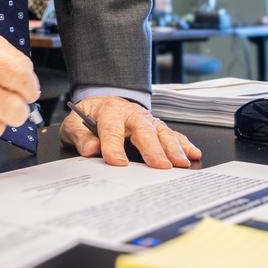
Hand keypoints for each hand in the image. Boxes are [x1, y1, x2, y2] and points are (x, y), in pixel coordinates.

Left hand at [60, 96, 200, 168]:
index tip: (117, 163)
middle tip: (160, 166)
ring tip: (181, 163)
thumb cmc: (90, 116)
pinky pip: (172, 134)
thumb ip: (80, 136)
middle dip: (153, 148)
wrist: (103, 101)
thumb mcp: (74, 123)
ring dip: (173, 147)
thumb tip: (90, 149)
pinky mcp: (156, 126)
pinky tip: (193, 154)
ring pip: (161, 132)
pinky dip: (184, 143)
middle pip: (143, 130)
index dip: (113, 146)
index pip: (111, 130)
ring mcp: (146, 120)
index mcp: (108, 112)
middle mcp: (131, 114)